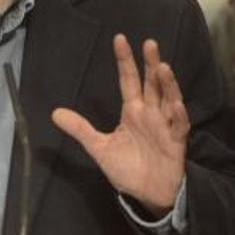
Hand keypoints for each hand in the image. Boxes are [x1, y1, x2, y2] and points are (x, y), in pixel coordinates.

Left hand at [52, 34, 187, 216]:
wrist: (147, 195)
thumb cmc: (128, 169)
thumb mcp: (99, 148)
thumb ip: (81, 129)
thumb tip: (55, 113)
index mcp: (132, 111)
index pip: (128, 80)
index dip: (124, 60)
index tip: (119, 39)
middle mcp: (150, 113)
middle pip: (151, 83)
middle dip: (150, 63)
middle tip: (149, 43)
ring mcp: (164, 126)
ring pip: (168, 99)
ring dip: (167, 84)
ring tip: (162, 67)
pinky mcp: (176, 142)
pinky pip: (179, 126)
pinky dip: (178, 115)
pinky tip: (176, 104)